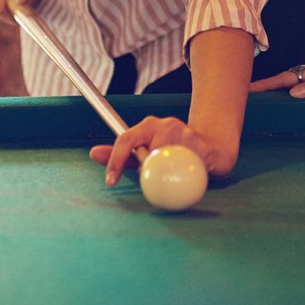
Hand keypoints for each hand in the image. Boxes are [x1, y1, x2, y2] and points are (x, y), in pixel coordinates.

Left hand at [91, 113, 236, 186]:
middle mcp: (164, 124)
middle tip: (154, 178)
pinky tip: (190, 173)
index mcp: (148, 125)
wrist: (212, 148)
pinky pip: (182, 165)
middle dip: (146, 170)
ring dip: (165, 173)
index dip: (115, 160)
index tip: (110, 181)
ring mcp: (182, 131)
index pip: (125, 139)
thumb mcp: (146, 154)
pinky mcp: (198, 142)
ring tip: (175, 173)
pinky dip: (181, 174)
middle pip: (145, 154)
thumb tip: (93, 153)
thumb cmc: (173, 153)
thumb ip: (122, 156)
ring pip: (162, 160)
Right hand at [251, 52, 304, 97]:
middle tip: (250, 94)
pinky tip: (301, 96)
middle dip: (268, 86)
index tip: (247, 90)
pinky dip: (299, 90)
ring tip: (269, 97)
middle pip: (288, 79)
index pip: (285, 79)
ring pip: (299, 81)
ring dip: (282, 88)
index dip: (266, 85)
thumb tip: (293, 92)